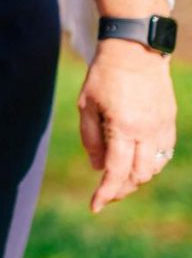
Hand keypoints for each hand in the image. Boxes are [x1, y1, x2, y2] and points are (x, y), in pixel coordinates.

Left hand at [79, 38, 177, 213]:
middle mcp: (147, 132)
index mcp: (123, 128)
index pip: (117, 171)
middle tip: (106, 193)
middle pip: (139, 176)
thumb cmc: (104, 75)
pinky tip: (136, 161)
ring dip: (137, 178)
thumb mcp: (86, 105)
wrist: (136, 50)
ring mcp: (162, 128)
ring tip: (119, 178)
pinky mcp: (170, 122)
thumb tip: (96, 167)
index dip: (106, 192)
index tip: (95, 206)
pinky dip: (150, 164)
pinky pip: (163, 154)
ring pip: (154, 167)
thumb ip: (91, 138)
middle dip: (122, 189)